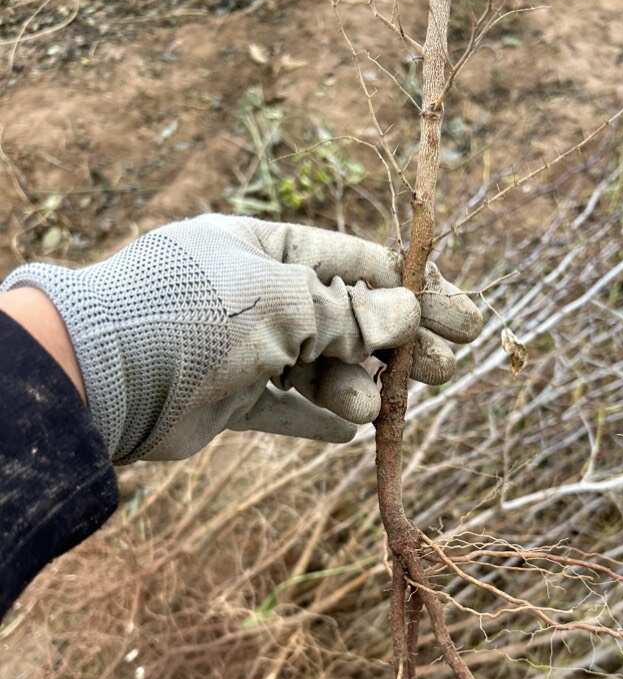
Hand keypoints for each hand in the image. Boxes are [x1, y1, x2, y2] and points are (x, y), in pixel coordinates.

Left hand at [0, 214, 481, 462]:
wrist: (109, 376)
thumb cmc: (197, 315)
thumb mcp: (286, 302)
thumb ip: (351, 312)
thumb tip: (410, 312)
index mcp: (265, 250)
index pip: (353, 261)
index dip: (409, 287)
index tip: (456, 315)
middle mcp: (257, 295)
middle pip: (345, 317)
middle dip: (396, 342)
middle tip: (445, 365)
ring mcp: (243, 348)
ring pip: (321, 367)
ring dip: (355, 386)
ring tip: (374, 407)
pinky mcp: (230, 399)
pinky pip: (288, 406)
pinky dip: (319, 417)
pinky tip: (354, 428)